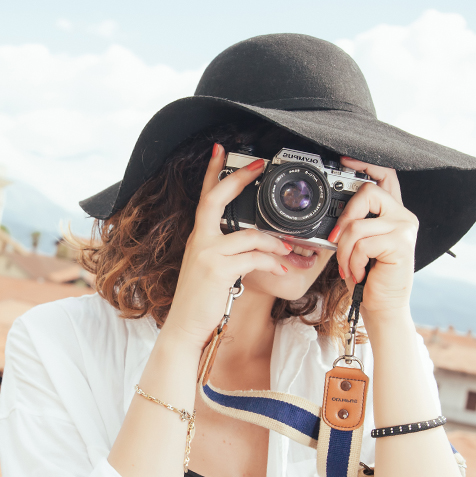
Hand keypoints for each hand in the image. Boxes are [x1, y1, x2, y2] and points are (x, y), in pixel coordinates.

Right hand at [161, 144, 289, 350]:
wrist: (186, 326)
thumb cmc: (200, 300)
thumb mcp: (209, 268)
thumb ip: (224, 251)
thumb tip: (253, 242)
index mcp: (200, 237)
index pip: (205, 196)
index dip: (213, 171)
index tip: (221, 149)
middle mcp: (200, 240)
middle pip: (217, 199)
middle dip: (239, 179)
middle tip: (259, 166)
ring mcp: (208, 254)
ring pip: (249, 235)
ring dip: (275, 242)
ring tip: (289, 250)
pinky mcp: (219, 270)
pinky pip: (254, 259)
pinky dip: (272, 263)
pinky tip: (282, 269)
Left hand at [331, 157, 418, 316]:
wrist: (382, 306)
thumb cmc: (368, 277)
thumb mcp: (357, 245)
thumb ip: (352, 224)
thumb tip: (331, 215)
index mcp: (392, 213)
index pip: (385, 176)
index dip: (366, 164)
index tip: (344, 159)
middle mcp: (403, 216)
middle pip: (367, 193)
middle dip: (344, 218)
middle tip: (337, 241)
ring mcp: (404, 228)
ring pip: (358, 225)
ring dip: (344, 252)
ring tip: (349, 268)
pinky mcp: (401, 244)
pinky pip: (363, 244)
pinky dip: (354, 262)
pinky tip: (360, 273)